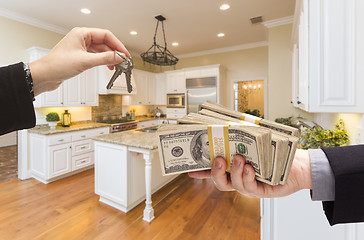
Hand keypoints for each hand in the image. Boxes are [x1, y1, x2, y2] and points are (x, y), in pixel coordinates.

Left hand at [29, 27, 129, 94]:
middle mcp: (82, 39)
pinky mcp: (80, 57)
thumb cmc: (57, 65)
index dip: (117, 45)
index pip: (106, 35)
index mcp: (82, 33)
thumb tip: (118, 57)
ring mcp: (81, 48)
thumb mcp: (85, 61)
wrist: (44, 75)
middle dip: (115, 52)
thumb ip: (104, 59)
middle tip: (123, 61)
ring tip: (117, 66)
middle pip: (104, 43)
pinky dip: (103, 61)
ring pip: (101, 50)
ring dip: (110, 58)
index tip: (125, 54)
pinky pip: (96, 56)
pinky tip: (108, 67)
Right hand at [188, 149, 311, 197]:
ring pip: (233, 184)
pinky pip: (249, 187)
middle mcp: (238, 178)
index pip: (213, 171)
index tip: (189, 169)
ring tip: (239, 159)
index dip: (201, 171)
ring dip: (234, 171)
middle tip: (217, 159)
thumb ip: (242, 138)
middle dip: (215, 171)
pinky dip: (247, 177)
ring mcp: (248, 185)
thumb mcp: (255, 143)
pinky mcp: (260, 190)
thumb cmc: (274, 153)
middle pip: (220, 181)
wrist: (295, 164)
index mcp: (233, 169)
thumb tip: (230, 123)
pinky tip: (250, 168)